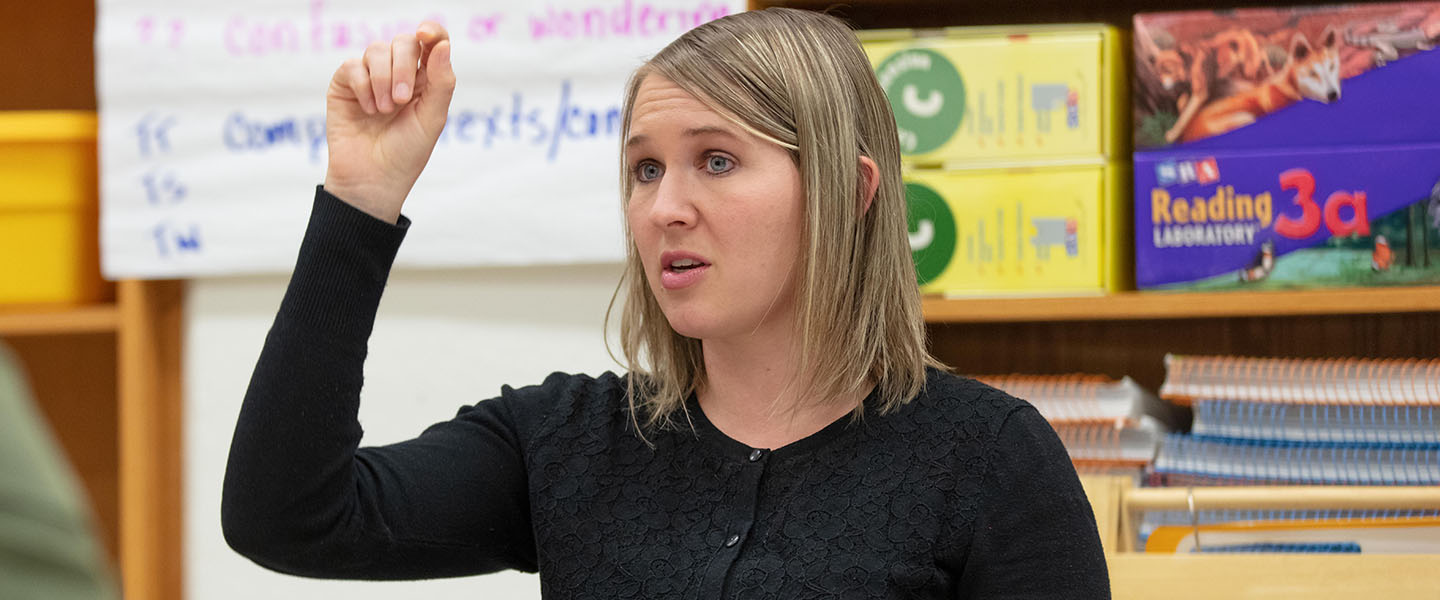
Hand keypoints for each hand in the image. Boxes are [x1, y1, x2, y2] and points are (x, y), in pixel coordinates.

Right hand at [322, 22, 454, 223]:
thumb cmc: (407, 152)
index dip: (431, 31)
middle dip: (402, 67)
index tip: (426, 35)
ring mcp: (371, 77)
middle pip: (403, 42)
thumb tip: (442, 43)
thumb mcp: (432, 118)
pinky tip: (368, 110)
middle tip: (400, 101)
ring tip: (384, 111)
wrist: (373, 180)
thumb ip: (441, 81)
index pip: (432, 42)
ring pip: (376, 50)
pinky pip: (353, 66)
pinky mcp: (345, 84)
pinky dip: (363, 86)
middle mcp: (398, 73)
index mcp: (425, 79)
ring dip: (383, 80)